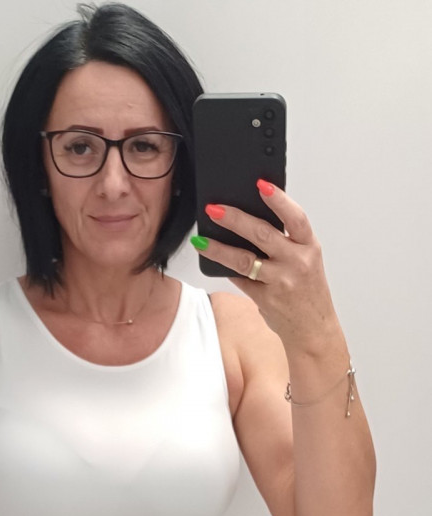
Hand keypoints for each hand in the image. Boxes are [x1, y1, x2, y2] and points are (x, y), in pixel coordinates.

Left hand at [195, 181, 340, 353]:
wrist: (313, 331)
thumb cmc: (308, 293)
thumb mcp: (306, 261)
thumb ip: (285, 243)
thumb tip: (248, 222)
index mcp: (310, 247)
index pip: (296, 218)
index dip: (279, 200)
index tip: (261, 185)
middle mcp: (297, 262)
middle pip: (263, 234)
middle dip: (235, 219)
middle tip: (215, 209)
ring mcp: (281, 281)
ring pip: (244, 259)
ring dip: (219, 248)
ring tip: (202, 239)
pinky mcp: (266, 298)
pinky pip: (240, 279)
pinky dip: (225, 268)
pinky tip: (212, 258)